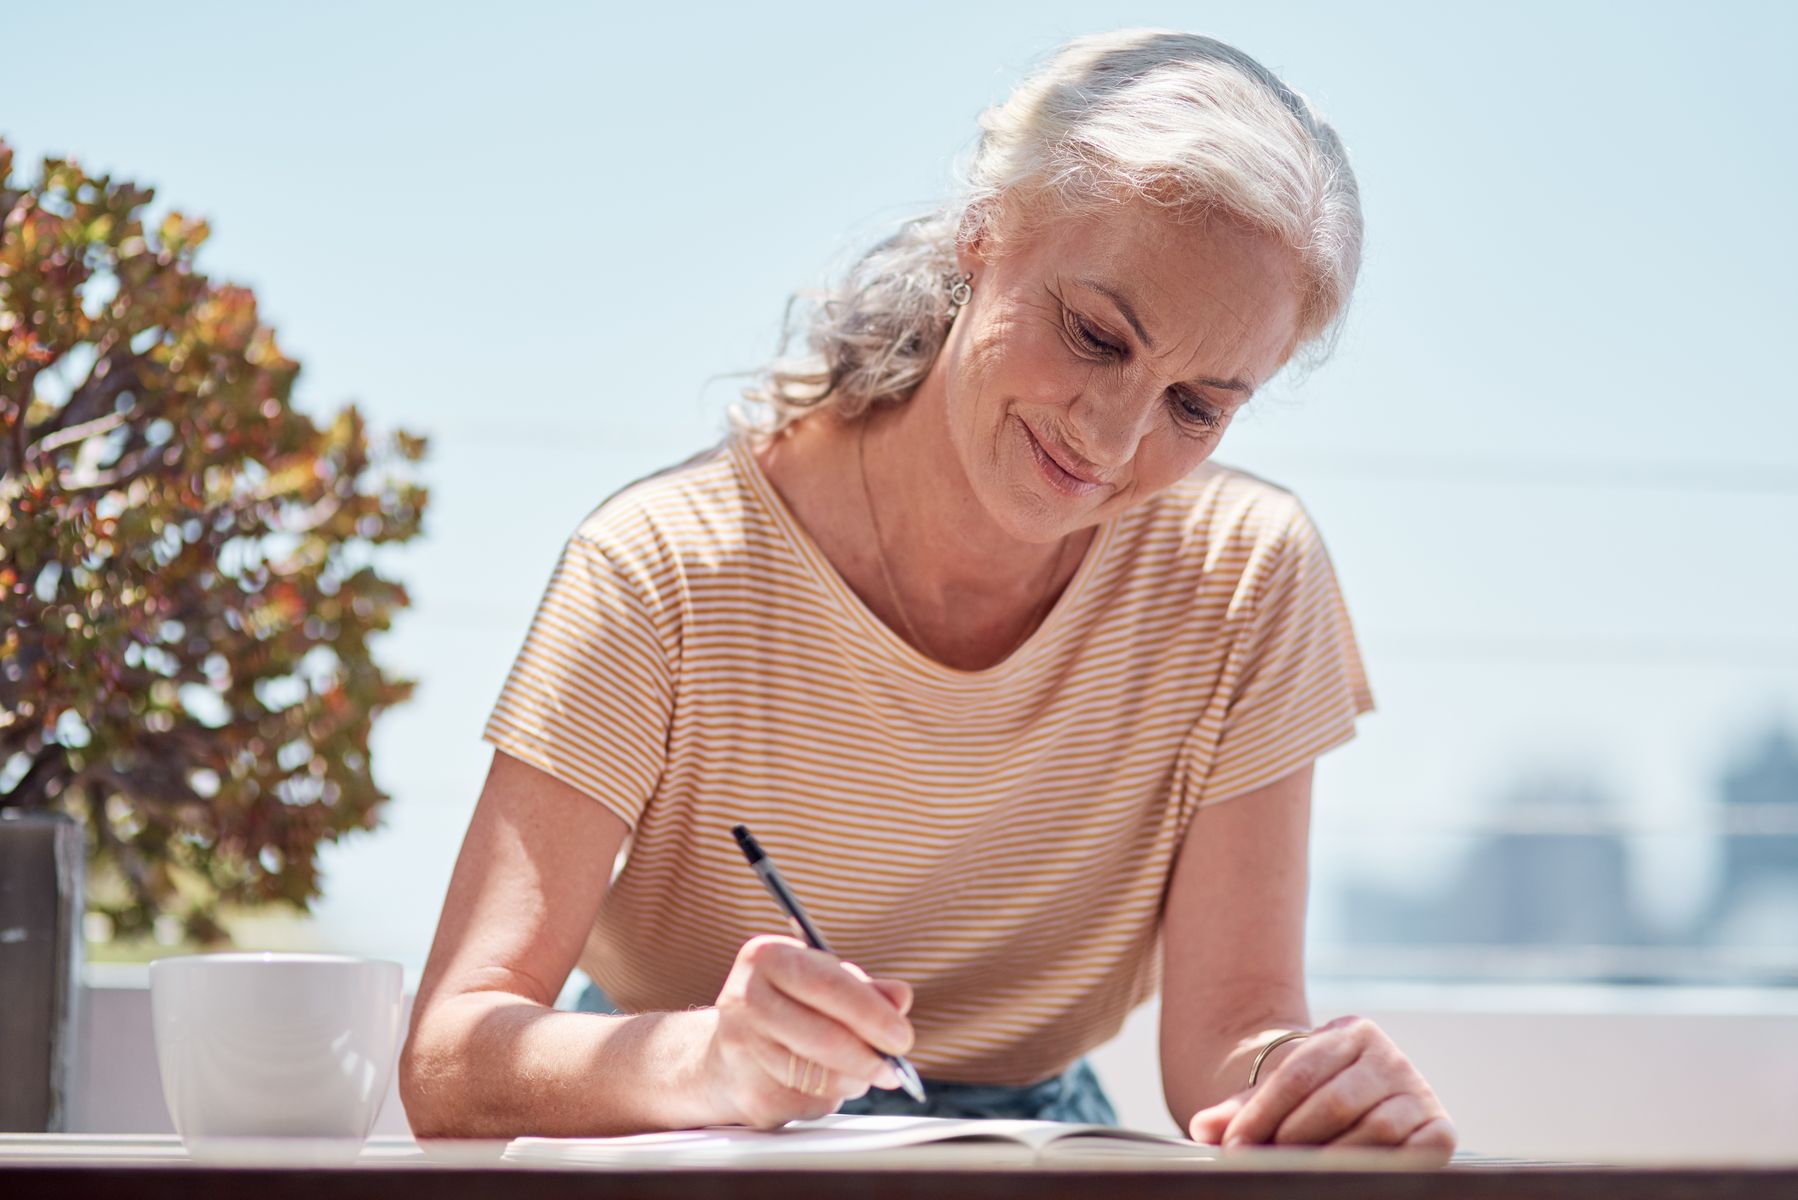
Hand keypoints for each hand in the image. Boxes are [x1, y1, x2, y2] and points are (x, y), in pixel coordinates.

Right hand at [699, 934, 914, 1128]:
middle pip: (823, 1037)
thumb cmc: (787, 1008)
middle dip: (869, 1058)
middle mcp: (746, 998)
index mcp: (768, 957)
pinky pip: (807, 1104)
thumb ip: (865, 989)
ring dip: (852, 1080)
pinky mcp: (746, 1093)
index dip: (872, 1014)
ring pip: (818, 1077)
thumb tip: (900, 997)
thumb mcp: (822, 982)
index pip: (827, 985)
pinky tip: (822, 1084)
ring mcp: (741, 1048)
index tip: (902, 1037)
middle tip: (893, 1069)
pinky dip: (829, 1098)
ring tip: (858, 1071)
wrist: (725, 1054)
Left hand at [1187, 1015, 1455, 1161]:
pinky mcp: (1440, 1130)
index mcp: (1350, 1032)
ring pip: (1373, 1129)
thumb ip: (1237, 1109)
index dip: (1262, 1115)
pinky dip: (1382, 1164)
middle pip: (1333, 1102)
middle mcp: (1389, 1057)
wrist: (1350, 1103)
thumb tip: (1203, 1128)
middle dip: (1291, 1140)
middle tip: (1261, 1163)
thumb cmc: (1308, 1101)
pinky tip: (1348, 1175)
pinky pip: (1413, 1152)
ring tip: (1299, 1172)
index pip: (1299, 1074)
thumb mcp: (1274, 1095)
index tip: (1233, 1146)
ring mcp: (1418, 1092)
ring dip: (1330, 1158)